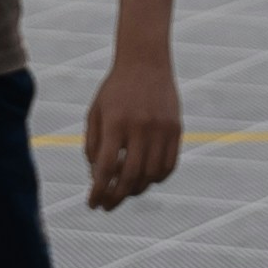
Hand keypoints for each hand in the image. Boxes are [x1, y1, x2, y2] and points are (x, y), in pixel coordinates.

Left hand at [84, 47, 182, 209]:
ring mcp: (161, 128)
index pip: (105, 168)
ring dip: (136, 189)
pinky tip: (145, 180)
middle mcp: (140, 126)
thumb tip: (96, 179)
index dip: (97, 191)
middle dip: (116, 198)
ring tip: (125, 190)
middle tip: (107, 207)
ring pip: (151, 175)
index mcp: (115, 122)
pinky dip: (157, 178)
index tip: (91, 205)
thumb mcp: (95, 112)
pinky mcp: (176, 128)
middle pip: (129, 176)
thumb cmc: (115, 90)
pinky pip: (169, 165)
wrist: (145, 60)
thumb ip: (92, 145)